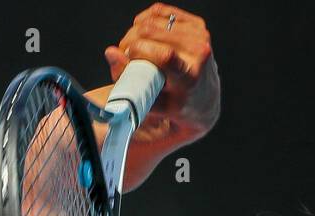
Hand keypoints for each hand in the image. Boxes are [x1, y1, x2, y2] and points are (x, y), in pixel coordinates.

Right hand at [105, 3, 219, 147]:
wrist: (204, 98)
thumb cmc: (174, 104)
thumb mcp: (150, 103)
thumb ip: (128, 80)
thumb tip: (111, 52)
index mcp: (189, 77)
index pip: (165, 55)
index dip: (140, 51)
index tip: (127, 58)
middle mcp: (198, 52)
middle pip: (151, 32)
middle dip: (130, 41)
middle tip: (125, 56)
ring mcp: (199, 35)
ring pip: (152, 20)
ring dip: (135, 32)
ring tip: (134, 49)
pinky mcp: (196, 24)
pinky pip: (160, 11)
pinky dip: (145, 21)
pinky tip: (143, 35)